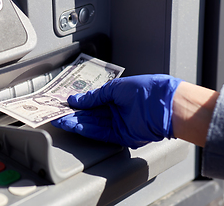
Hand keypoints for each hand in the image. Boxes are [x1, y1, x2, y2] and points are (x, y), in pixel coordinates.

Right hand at [51, 74, 181, 148]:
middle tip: (58, 114)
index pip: (92, 101)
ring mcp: (118, 123)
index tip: (64, 104)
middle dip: (74, 114)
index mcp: (116, 96)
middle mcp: (116, 110)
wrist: (164, 105)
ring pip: (93, 124)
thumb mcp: (115, 88)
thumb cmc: (144, 90)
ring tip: (62, 121)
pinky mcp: (121, 136)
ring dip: (77, 123)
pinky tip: (75, 126)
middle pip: (91, 114)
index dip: (78, 103)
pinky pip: (101, 133)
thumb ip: (94, 96)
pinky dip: (87, 130)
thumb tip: (76, 99)